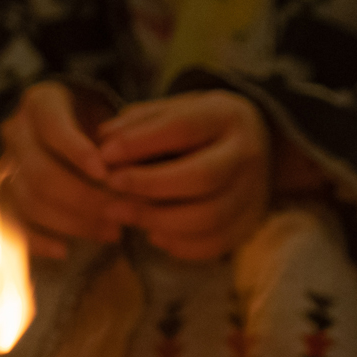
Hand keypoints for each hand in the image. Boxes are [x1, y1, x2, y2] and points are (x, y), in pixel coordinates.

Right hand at [0, 81, 119, 258]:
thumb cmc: (99, 122)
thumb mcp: (110, 116)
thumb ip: (119, 140)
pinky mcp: (2, 196)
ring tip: (112, 232)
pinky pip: (10, 224)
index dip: (77, 152)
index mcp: (40, 103)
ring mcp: (4, 166)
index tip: (106, 174)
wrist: (70, 127)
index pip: (53, 128)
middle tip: (121, 213)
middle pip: (40, 172)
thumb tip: (135, 174)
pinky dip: (35, 240)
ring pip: (29, 201)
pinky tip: (64, 251)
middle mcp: (15, 132)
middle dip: (83, 197)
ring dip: (71, 222)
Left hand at [96, 90, 269, 260]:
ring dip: (156, 219)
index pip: (184, 127)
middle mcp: (246, 153)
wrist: (249, 146)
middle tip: (110, 187)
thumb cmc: (196, 130)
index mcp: (226, 116)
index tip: (104, 155)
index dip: (140, 142)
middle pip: (202, 177)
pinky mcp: (249, 224)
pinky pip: (214, 245)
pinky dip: (178, 245)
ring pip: (208, 217)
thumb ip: (138, 124)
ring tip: (119, 212)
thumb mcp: (171, 111)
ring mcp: (253, 192)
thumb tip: (103, 141)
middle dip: (149, 185)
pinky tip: (151, 234)